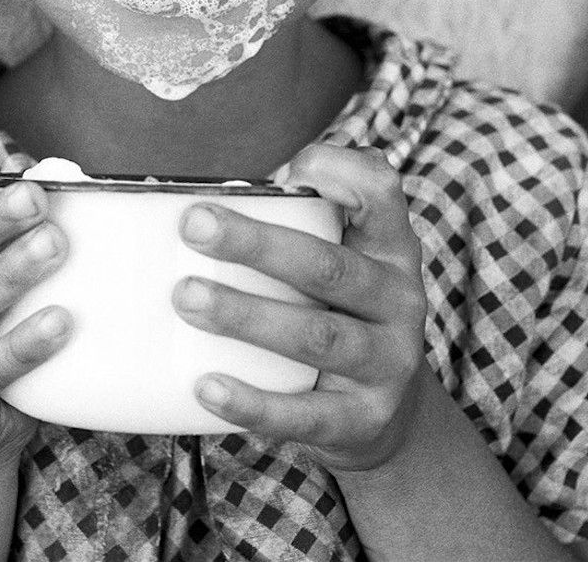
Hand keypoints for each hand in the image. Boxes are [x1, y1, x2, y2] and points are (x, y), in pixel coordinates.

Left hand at [172, 144, 427, 472]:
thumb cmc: (339, 315)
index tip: (288, 169)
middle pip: (330, 267)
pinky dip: (253, 402)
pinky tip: (206, 387)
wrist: (389, 413)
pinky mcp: (363, 419)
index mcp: (392, 249)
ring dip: (248, 315)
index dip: (342, 174)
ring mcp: (387, 362)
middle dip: (259, 245)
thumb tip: (209, 204)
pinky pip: (305, 413)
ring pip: (318, 336)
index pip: (382, 194)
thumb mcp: (345, 262)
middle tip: (195, 226)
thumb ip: (300, 224)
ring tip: (187, 297)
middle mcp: (399, 301)